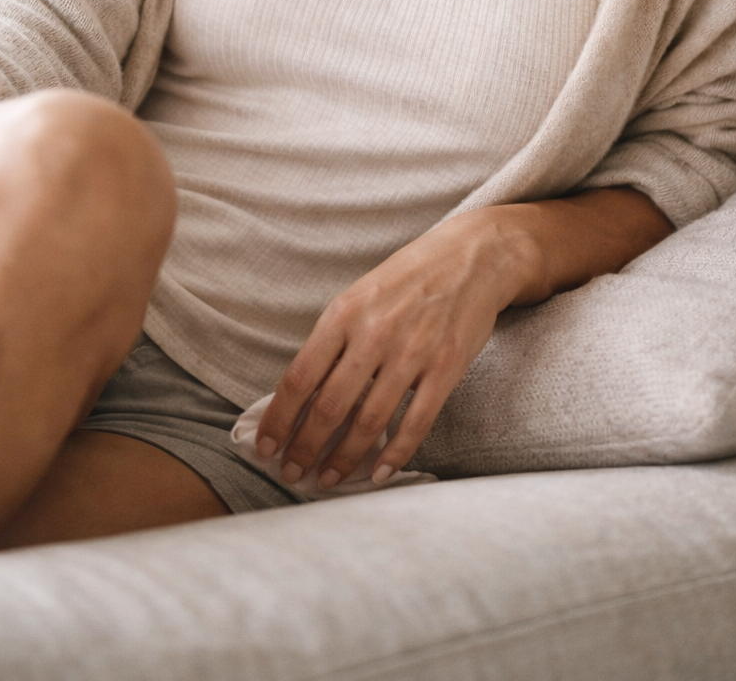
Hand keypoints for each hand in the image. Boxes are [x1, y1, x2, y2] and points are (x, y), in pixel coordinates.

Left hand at [254, 207, 537, 489]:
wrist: (470, 256)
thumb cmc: (407, 279)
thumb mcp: (358, 296)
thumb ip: (332, 341)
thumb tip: (300, 395)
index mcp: (344, 313)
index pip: (300, 377)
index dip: (279, 419)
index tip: (265, 446)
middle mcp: (374, 334)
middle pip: (330, 406)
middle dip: (305, 448)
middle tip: (292, 474)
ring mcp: (412, 353)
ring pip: (370, 422)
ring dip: (344, 459)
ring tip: (328, 479)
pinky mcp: (445, 368)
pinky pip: (416, 423)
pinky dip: (395, 455)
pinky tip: (378, 473)